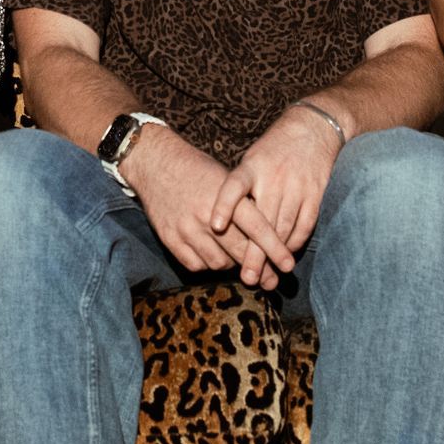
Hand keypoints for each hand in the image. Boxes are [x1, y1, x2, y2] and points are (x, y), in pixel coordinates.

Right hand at [123, 127, 282, 288]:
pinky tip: (212, 254)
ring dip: (231, 264)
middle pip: (240, 250)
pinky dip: (208, 264)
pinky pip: (196, 265)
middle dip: (259, 268)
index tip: (288, 264)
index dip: (275, 248)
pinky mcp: (169, 239)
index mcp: (226, 195)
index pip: (257, 226)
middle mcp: (206, 214)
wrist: (155, 164)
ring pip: (219, 263)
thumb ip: (245, 207)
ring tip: (235, 257)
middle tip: (270, 279)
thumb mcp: (226, 179)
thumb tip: (270, 240)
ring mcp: (186, 228)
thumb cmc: (199, 171)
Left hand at [211, 105, 337, 279]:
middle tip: (248, 277)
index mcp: (251, 166)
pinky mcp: (315, 193)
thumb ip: (241, 189)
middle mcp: (273, 177)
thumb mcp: (251, 160)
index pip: (233, 186)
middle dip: (255, 252)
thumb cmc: (274, 150)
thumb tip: (223, 224)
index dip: (224, 206)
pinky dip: (296, 243)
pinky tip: (287, 256)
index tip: (215, 226)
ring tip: (267, 277)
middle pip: (262, 220)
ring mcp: (296, 186)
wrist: (312, 128)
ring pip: (284, 227)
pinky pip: (305, 224)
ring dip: (276, 255)